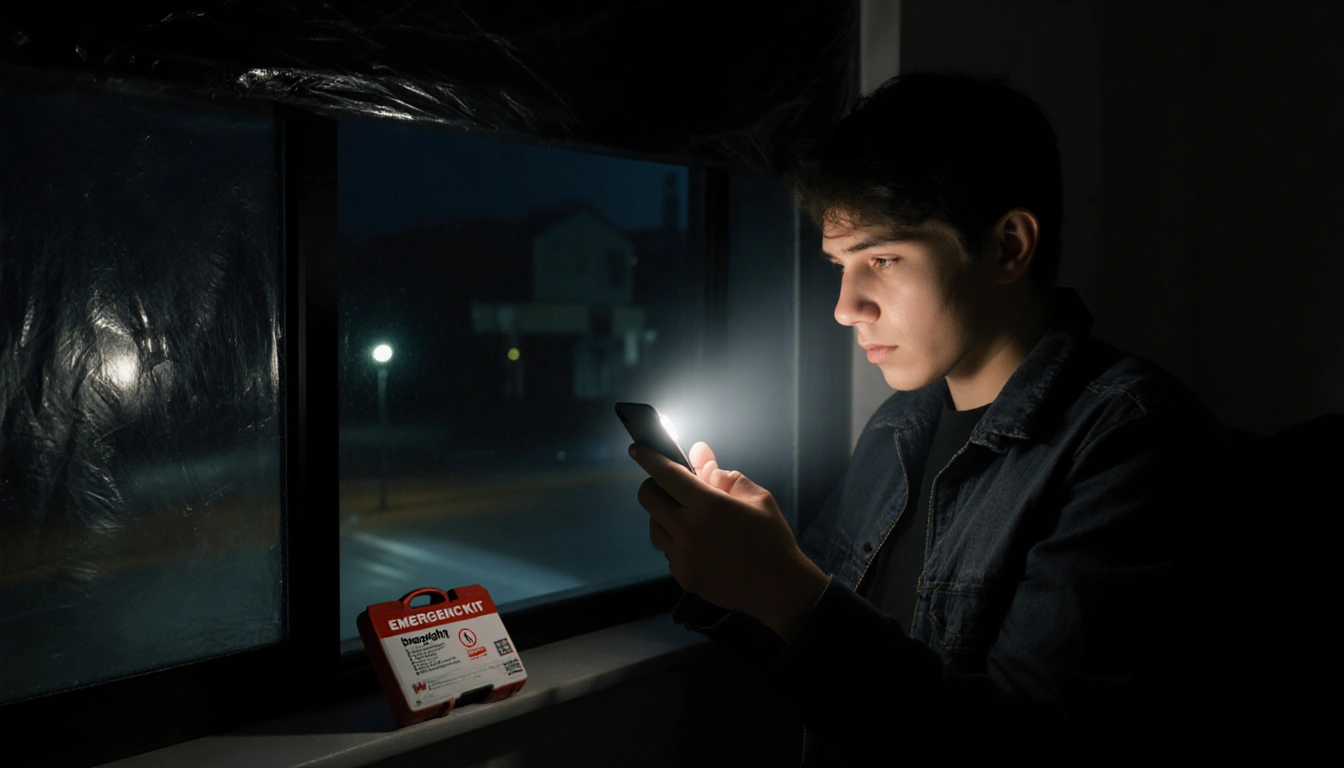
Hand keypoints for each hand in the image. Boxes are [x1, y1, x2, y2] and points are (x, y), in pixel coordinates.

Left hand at [630, 440, 828, 641]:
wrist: (779, 588)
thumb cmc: (771, 537)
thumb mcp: (756, 497)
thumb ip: (722, 475)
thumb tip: (698, 452)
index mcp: (709, 505)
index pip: (665, 474)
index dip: (648, 457)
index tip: (637, 449)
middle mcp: (689, 530)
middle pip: (648, 498)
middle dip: (655, 486)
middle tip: (671, 486)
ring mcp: (683, 557)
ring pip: (653, 525)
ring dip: (664, 515)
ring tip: (688, 517)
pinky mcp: (683, 576)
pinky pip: (667, 550)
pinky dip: (676, 541)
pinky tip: (698, 543)